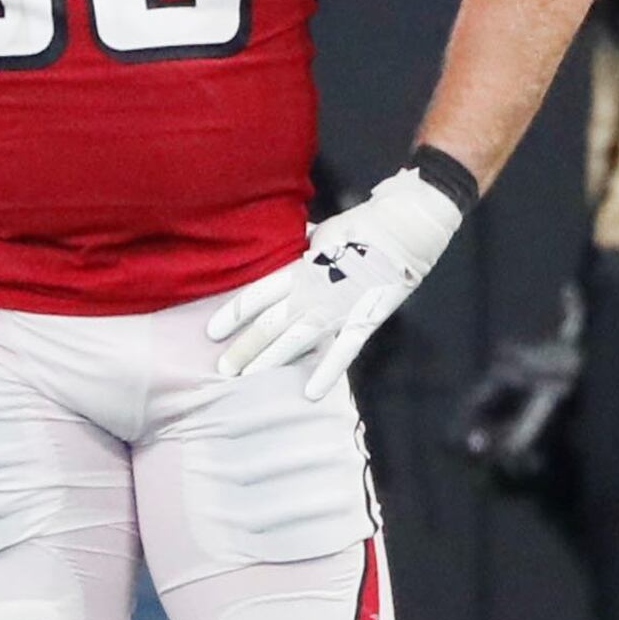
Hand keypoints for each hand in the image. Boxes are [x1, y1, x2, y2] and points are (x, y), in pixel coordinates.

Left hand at [208, 166, 465, 397]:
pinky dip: (327, 372)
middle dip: (244, 347)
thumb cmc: (363, 225)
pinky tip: (310, 394)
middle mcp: (313, 291)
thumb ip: (301, 251)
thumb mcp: (322, 234)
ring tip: (247, 379)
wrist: (407, 226)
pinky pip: (344, 351)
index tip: (211, 332)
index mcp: (300, 268)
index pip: (257, 295)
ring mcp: (339, 307)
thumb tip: (283, 252)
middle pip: (270, 323)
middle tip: (222, 369)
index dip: (232, 314)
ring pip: (297, 339)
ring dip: (271, 360)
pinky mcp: (365, 320)